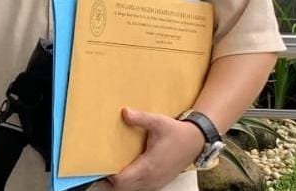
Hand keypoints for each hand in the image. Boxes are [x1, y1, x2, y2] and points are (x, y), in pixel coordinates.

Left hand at [90, 107, 204, 190]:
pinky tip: (128, 171)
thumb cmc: (175, 132)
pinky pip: (141, 188)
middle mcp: (151, 178)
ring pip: (132, 189)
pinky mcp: (159, 182)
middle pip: (124, 188)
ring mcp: (156, 183)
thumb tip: (124, 112)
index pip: (122, 180)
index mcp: (148, 166)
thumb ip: (140, 118)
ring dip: (122, 183)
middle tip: (102, 167)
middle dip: (111, 181)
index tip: (101, 165)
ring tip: (113, 169)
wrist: (195, 142)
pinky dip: (132, 183)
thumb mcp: (158, 121)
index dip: (109, 176)